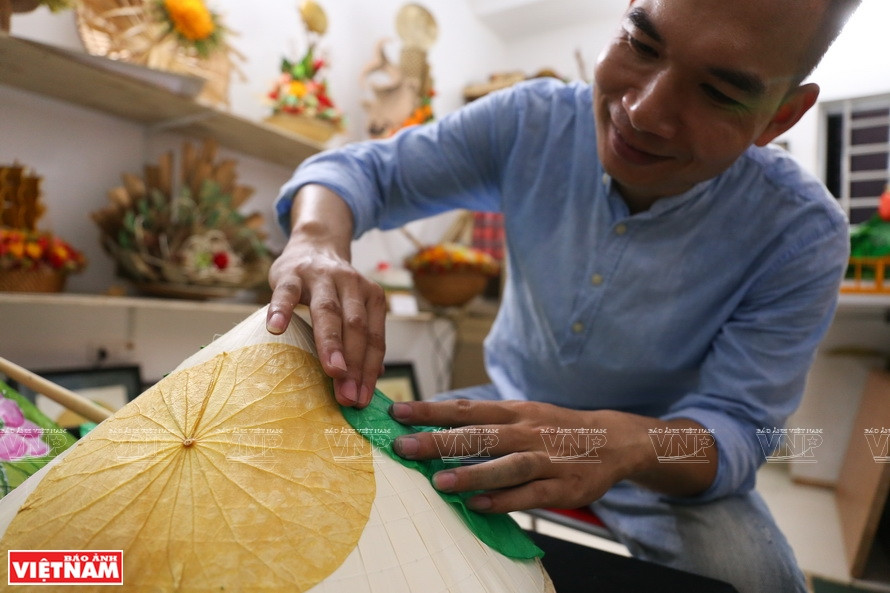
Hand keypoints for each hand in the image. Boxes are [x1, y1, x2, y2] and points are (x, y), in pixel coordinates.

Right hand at [266, 185, 386, 408]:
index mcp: (371, 297)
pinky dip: (281, 309)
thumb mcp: (354, 307)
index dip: (369, 370)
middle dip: (354, 364)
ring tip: (332, 372)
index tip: (362, 400)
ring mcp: (322, 277)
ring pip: (328, 311)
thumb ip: (362, 339)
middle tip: (349, 396)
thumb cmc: (333, 289)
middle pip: (355, 327)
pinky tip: (275, 328)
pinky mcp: (291, 273)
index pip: (373, 339)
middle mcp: (351, 284)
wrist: (314, 245)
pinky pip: (286, 292)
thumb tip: (372, 380)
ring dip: (331, 344)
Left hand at [388, 399, 656, 512]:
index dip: (431, 410)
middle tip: (404, 445)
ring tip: (439, 482)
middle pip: (480, 435)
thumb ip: (486, 422)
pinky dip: (505, 500)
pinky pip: (532, 495)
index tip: (397, 412)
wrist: (614, 440)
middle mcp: (528, 431)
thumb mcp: (523, 415)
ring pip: (507, 465)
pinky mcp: (563, 486)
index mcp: (515, 412)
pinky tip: (479, 506)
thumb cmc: (555, 429)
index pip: (467, 409)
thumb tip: (436, 427)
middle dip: (440, 440)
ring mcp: (547, 459)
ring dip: (473, 474)